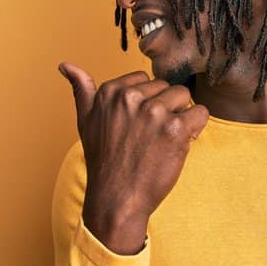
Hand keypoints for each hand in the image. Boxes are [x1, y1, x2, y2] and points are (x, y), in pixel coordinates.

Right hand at [58, 63, 209, 253]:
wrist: (116, 200)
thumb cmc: (103, 163)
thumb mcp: (85, 121)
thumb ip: (82, 90)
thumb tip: (66, 65)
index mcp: (110, 91)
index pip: (145, 79)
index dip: (148, 102)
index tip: (138, 125)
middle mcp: (130, 98)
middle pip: (167, 87)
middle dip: (165, 108)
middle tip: (151, 137)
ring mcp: (153, 112)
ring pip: (184, 96)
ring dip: (181, 117)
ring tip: (164, 140)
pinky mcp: (175, 129)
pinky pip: (200, 113)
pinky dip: (196, 128)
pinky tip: (179, 144)